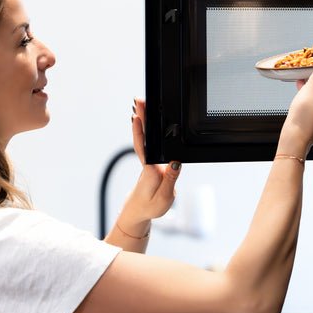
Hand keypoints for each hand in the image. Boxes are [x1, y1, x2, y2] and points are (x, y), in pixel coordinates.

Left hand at [122, 98, 180, 224]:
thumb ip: (170, 180)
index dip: (140, 133)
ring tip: (141, 104)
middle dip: (141, 118)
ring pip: (144, 138)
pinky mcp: (149, 163)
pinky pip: (147, 143)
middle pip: (143, 138)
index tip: (138, 118)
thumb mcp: (163, 197)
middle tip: (139, 100)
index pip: (144, 148)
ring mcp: (147, 162)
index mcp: (150, 171)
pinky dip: (145, 130)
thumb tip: (175, 163)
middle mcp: (146, 164)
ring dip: (142, 120)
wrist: (138, 211)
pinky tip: (145, 121)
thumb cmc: (151, 206)